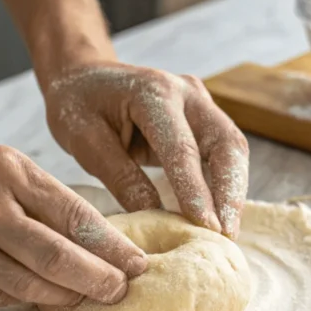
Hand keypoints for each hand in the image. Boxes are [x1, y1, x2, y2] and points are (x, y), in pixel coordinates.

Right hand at [0, 124, 147, 306]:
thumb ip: (38, 193)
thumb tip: (90, 233)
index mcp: (7, 170)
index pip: (74, 216)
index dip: (111, 247)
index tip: (137, 264)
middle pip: (56, 258)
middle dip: (97, 280)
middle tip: (120, 291)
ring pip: (26, 285)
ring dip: (63, 298)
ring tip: (87, 299)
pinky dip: (22, 300)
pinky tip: (43, 300)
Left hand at [42, 62, 249, 237]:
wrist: (83, 75)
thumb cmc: (78, 105)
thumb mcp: (86, 141)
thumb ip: (121, 177)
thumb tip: (156, 218)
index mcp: (154, 93)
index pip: (182, 148)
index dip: (196, 191)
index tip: (207, 228)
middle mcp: (187, 93)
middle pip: (226, 143)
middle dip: (231, 193)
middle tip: (228, 235)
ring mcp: (200, 103)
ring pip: (233, 148)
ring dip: (233, 192)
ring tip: (228, 233)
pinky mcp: (204, 118)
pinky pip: (223, 152)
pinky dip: (225, 184)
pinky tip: (221, 216)